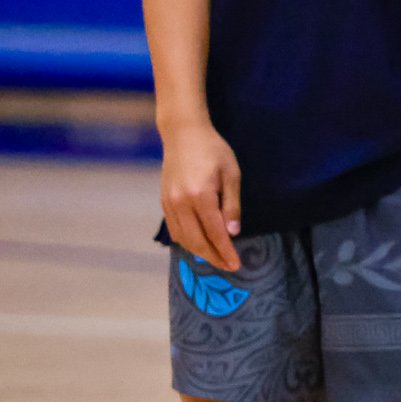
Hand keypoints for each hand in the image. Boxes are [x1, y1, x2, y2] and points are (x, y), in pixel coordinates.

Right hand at [161, 121, 241, 270]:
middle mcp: (181, 203)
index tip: (236, 264)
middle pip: (197, 241)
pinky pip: (174, 229)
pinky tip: (199, 243)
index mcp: (201, 196)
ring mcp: (169, 204)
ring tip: (216, 257)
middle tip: (228, 266)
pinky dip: (187, 241)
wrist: (183, 135)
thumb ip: (232, 205)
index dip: (225, 251)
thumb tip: (233, 233)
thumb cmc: (214, 151)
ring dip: (199, 252)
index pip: (215, 233)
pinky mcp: (163, 202)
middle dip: (214, 257)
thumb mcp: (231, 174)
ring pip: (183, 238)